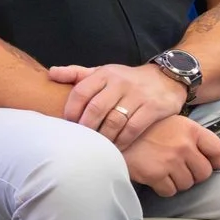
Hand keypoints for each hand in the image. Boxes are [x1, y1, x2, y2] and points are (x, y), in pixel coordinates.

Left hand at [50, 60, 186, 147]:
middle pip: (96, 108)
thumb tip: (51, 73)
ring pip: (114, 121)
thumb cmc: (126, 79)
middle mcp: (121, 83)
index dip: (71, 110)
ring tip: (96, 146)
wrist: (168, 77)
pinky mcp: (153, 108)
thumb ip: (77, 74)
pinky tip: (115, 147)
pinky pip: (133, 128)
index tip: (67, 124)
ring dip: (102, 137)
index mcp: (104, 74)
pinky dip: (121, 141)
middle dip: (85, 127)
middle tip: (80, 139)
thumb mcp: (103, 72)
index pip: (81, 92)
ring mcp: (138, 95)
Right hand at [122, 114, 219, 196]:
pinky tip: (154, 178)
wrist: (111, 134)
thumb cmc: (140, 129)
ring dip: (177, 182)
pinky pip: (170, 191)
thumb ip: (188, 135)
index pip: (218, 151)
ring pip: (187, 184)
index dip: (216, 162)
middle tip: (180, 170)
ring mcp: (170, 161)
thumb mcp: (169, 122)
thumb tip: (203, 154)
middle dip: (194, 175)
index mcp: (190, 129)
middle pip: (204, 173)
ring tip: (164, 173)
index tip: (210, 164)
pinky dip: (163, 188)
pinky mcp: (155, 174)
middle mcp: (183, 145)